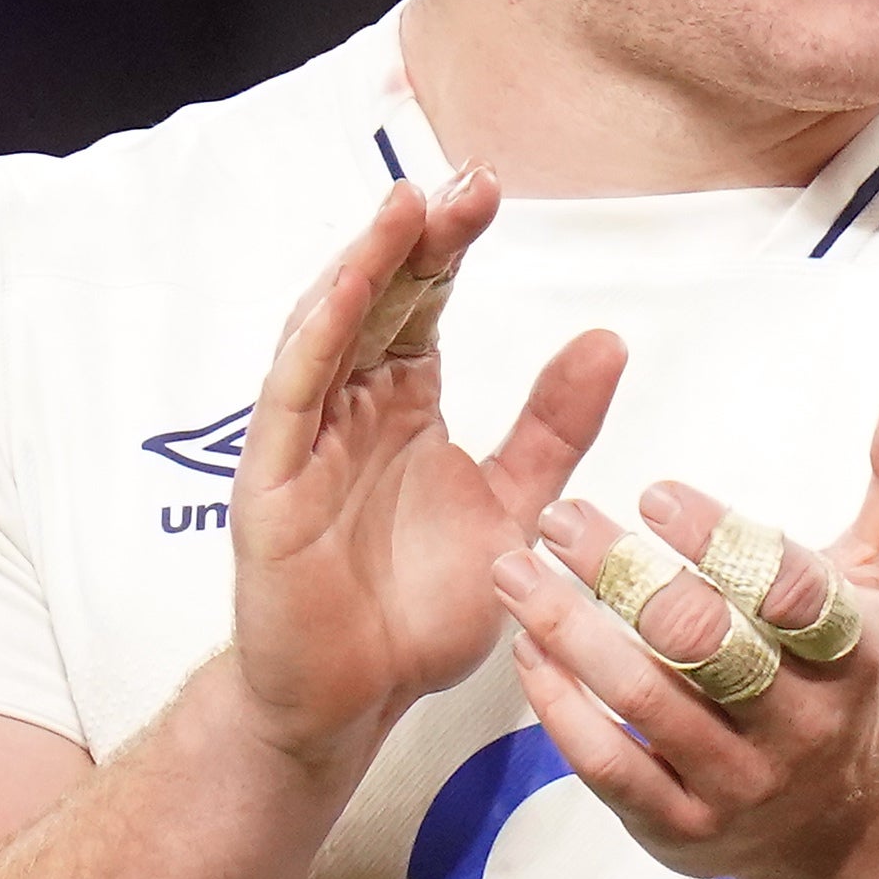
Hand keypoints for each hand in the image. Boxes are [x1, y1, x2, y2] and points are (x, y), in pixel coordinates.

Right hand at [233, 176, 620, 774]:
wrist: (359, 698)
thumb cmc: (420, 607)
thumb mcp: (516, 505)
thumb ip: (555, 427)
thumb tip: (608, 340)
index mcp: (402, 403)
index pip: (424, 301)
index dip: (450, 244)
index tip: (489, 187)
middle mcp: (349, 408)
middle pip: (378, 300)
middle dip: (416, 237)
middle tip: (465, 180)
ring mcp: (303, 442)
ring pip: (327, 333)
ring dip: (363, 268)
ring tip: (405, 209)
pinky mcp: (270, 486)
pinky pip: (290, 402)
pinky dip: (316, 344)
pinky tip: (344, 295)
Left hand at [489, 383, 878, 878]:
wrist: (841, 822)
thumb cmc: (845, 672)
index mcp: (854, 653)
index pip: (790, 591)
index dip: (722, 541)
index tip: (655, 494)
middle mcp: (806, 725)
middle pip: (708, 644)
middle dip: (625, 576)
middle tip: (559, 519)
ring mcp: (743, 784)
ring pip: (647, 703)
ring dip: (569, 631)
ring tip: (514, 570)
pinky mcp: (683, 831)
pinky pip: (610, 767)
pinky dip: (561, 706)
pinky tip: (527, 650)